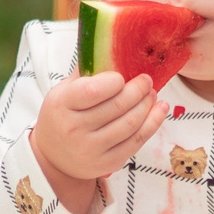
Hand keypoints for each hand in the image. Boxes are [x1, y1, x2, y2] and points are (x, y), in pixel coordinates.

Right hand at [29, 71, 168, 213]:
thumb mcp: (63, 91)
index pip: (93, 91)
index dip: (114, 81)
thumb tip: (114, 50)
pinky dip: (153, 123)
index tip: (122, 76)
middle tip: (146, 81)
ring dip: (147, 105)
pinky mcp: (108, 163)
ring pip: (131, 124)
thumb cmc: (62, 116)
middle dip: (138, 90)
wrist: (54, 157)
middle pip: (118, 106)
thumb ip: (86, 73)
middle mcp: (75, 129)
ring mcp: (92, 149)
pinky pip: (137, 141)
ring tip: (152, 93)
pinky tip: (159, 109)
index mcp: (62, 105)